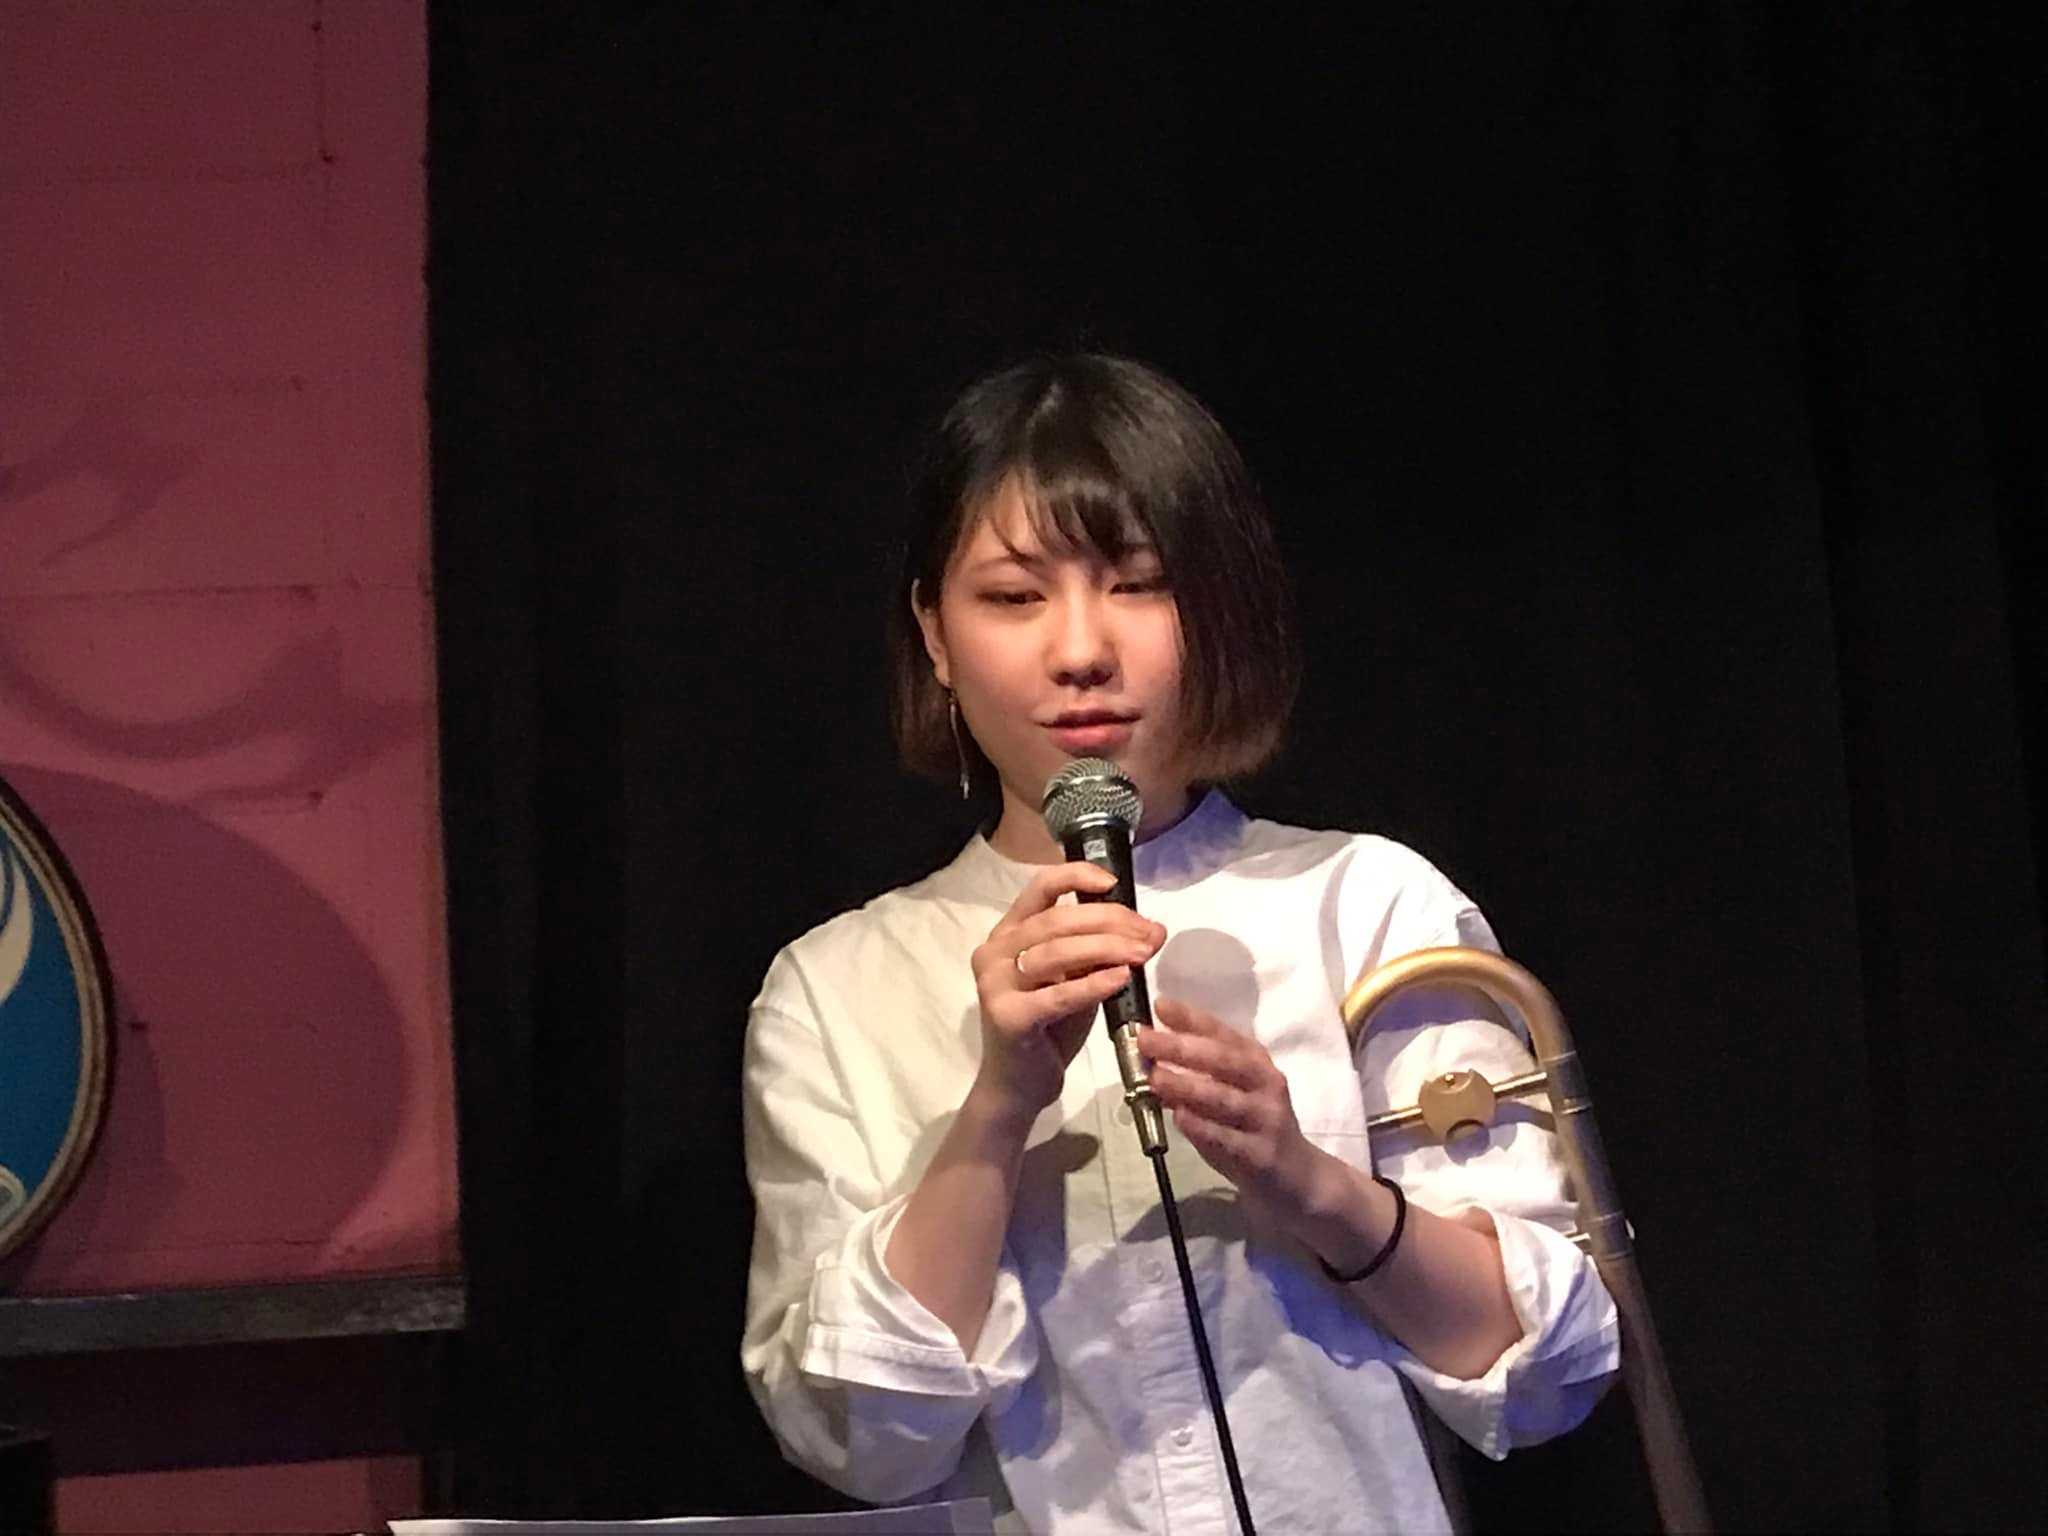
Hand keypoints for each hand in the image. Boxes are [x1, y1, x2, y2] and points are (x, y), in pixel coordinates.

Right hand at [969, 863, 1167, 1119]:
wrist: (1019, 1086)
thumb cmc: (1049, 1029)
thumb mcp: (1074, 979)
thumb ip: (1098, 953)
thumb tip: (1150, 930)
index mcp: (1008, 933)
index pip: (1039, 888)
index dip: (1077, 876)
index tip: (1114, 883)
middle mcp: (994, 951)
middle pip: (1056, 920)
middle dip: (1110, 921)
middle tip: (1149, 932)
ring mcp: (995, 984)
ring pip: (1057, 952)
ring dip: (1107, 947)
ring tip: (1145, 952)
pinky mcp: (1007, 1017)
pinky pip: (1057, 994)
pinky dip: (1093, 983)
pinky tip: (1122, 977)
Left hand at [1138, 997, 1324, 1219]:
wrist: (1297, 1177)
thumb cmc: (1254, 1127)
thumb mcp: (1232, 1094)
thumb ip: (1197, 1078)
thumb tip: (1149, 1058)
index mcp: (1257, 1063)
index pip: (1223, 1034)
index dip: (1192, 1018)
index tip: (1160, 1004)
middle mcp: (1266, 1084)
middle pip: (1224, 1060)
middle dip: (1182, 1047)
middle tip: (1146, 1039)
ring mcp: (1266, 1119)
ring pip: (1224, 1099)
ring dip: (1187, 1086)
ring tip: (1155, 1077)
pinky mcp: (1261, 1154)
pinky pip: (1227, 1138)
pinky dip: (1201, 1126)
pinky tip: (1179, 1117)